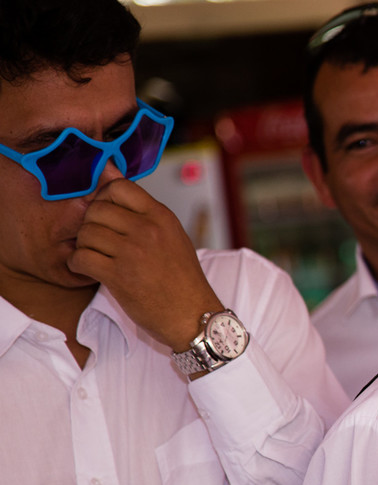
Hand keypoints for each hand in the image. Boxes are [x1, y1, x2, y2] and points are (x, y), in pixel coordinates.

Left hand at [69, 178, 222, 350]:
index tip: (107, 214)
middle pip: (97, 209)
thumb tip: (109, 170)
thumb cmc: (182, 278)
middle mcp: (148, 230)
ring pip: (86, 233)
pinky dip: (78, 264)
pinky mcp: (118, 275)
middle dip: (91, 224)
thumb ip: (142, 208)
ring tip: (97, 256)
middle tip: (99, 240)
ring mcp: (133, 252)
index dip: (105, 198)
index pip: (119, 186)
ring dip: (84, 245)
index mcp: (162, 216)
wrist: (192, 314)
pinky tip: (89, 269)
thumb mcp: (171, 235)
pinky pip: (80, 258)